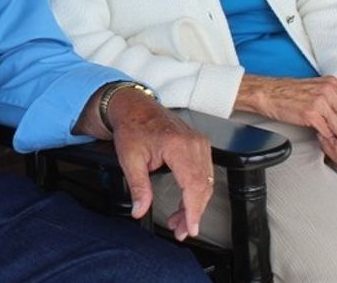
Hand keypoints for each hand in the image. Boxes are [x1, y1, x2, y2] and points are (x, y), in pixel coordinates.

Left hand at [76, 87, 213, 240]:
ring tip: (179, 220)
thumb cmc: (132, 126)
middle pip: (203, 186)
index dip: (193, 211)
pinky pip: (205, 173)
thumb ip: (138, 187)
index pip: (193, 185)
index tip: (190, 228)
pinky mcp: (199, 144)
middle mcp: (193, 142)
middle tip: (181, 230)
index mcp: (177, 145)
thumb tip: (140, 210)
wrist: (135, 107)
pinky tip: (185, 203)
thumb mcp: (129, 159)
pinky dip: (197, 191)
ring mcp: (199, 142)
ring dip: (195, 204)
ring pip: (206, 182)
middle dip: (193, 213)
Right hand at [236, 75, 336, 138]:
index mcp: (332, 83)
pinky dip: (331, 139)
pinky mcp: (310, 113)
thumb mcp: (317, 88)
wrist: (268, 93)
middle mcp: (328, 90)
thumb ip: (335, 96)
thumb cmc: (291, 93)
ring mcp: (319, 101)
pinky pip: (327, 130)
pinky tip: (331, 142)